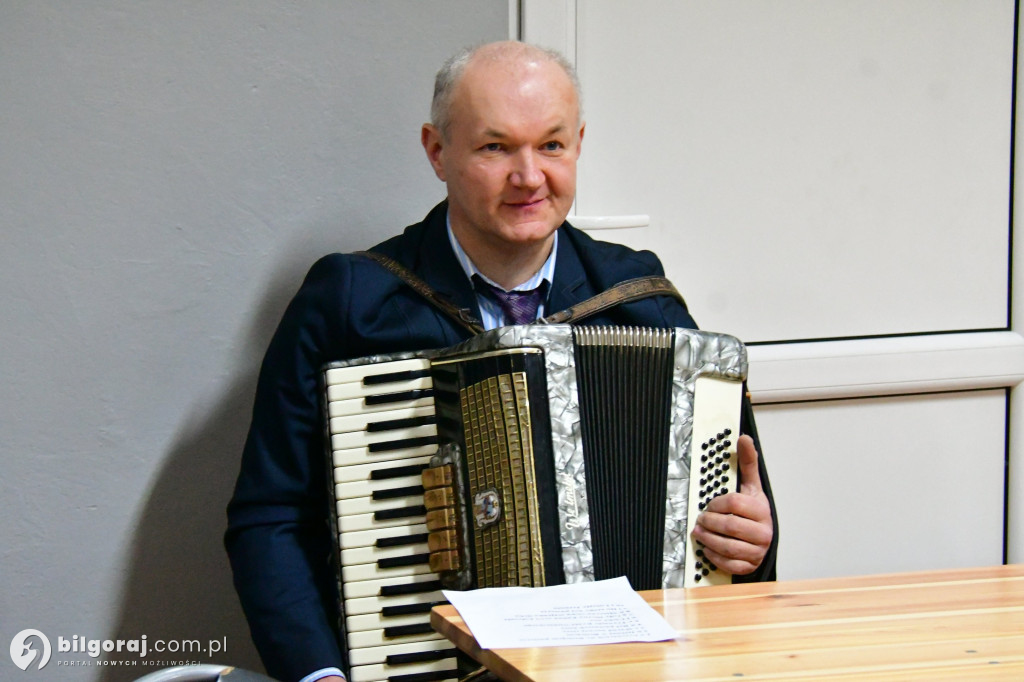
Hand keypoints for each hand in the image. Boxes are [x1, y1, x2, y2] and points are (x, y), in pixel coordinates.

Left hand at [691, 434, 772, 574]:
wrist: (763, 539)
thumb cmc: (754, 513)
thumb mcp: (751, 487)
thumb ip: (748, 463)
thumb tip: (744, 438)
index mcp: (761, 510)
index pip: (733, 503)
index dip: (716, 503)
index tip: (710, 504)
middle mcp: (763, 532)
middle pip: (728, 525)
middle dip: (709, 522)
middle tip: (701, 519)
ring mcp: (757, 551)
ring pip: (727, 546)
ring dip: (707, 538)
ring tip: (699, 532)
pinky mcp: (750, 566)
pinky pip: (729, 564)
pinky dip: (714, 556)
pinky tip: (707, 547)